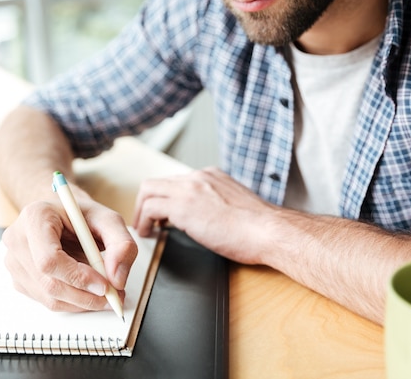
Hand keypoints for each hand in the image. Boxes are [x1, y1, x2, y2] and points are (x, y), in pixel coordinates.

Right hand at [2, 196, 137, 311]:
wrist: (63, 217)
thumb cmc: (81, 216)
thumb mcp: (109, 220)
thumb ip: (121, 244)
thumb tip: (117, 278)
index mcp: (34, 217)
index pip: (49, 259)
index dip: (78, 277)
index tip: (104, 285)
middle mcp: (17, 240)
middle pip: (49, 283)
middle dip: (86, 296)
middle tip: (114, 296)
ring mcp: (14, 263)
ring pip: (49, 298)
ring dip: (82, 302)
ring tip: (106, 292)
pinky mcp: (20, 280)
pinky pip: (48, 301)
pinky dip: (73, 302)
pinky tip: (88, 290)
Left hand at [133, 167, 279, 264]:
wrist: (270, 231)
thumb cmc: (260, 228)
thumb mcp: (234, 207)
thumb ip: (216, 205)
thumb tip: (206, 220)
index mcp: (211, 176)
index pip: (177, 182)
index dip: (165, 199)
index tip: (162, 215)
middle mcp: (198, 177)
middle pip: (157, 183)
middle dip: (146, 202)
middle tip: (145, 222)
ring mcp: (189, 189)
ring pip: (148, 190)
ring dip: (141, 211)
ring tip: (144, 229)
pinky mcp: (183, 206)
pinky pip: (150, 208)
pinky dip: (144, 221)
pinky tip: (149, 235)